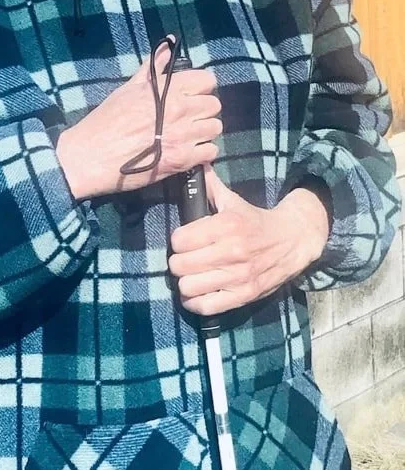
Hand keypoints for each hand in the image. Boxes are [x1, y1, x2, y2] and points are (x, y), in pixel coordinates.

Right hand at [56, 41, 220, 200]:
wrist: (92, 155)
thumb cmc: (107, 119)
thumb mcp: (129, 88)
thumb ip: (153, 67)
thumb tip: (169, 44)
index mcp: (168, 90)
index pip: (207, 80)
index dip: (200, 87)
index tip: (190, 95)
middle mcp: (180, 111)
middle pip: (214, 105)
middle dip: (203, 110)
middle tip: (188, 117)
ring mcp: (183, 136)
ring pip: (215, 128)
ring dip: (204, 131)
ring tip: (188, 135)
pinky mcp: (182, 160)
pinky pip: (210, 152)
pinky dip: (202, 152)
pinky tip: (188, 151)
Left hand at [167, 168, 330, 313]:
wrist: (292, 240)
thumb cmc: (256, 220)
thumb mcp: (233, 200)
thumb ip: (211, 186)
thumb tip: (195, 163)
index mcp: (226, 226)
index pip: (180, 240)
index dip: (177, 240)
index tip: (184, 240)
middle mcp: (231, 252)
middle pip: (180, 265)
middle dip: (178, 261)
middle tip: (185, 258)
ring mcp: (238, 277)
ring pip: (189, 286)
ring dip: (185, 282)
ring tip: (191, 275)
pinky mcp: (244, 296)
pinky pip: (207, 306)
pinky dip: (195, 302)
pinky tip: (196, 293)